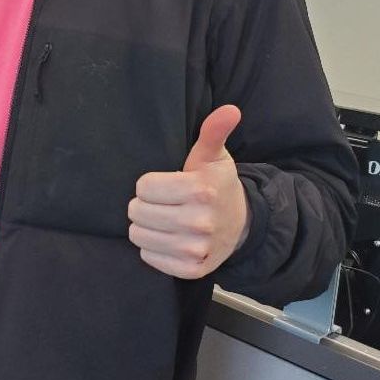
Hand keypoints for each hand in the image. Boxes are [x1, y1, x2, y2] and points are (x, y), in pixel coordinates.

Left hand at [128, 104, 249, 279]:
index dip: (149, 184)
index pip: (143, 187)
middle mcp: (199, 222)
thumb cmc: (218, 184)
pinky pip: (150, 257)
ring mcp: (196, 249)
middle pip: (138, 212)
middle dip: (143, 204)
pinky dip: (153, 247)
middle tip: (160, 202)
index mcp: (200, 190)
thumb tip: (230, 110)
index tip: (164, 184)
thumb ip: (214, 131)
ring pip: (139, 236)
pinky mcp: (192, 269)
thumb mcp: (214, 156)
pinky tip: (167, 237)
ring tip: (161, 218)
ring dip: (144, 226)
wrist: (241, 225)